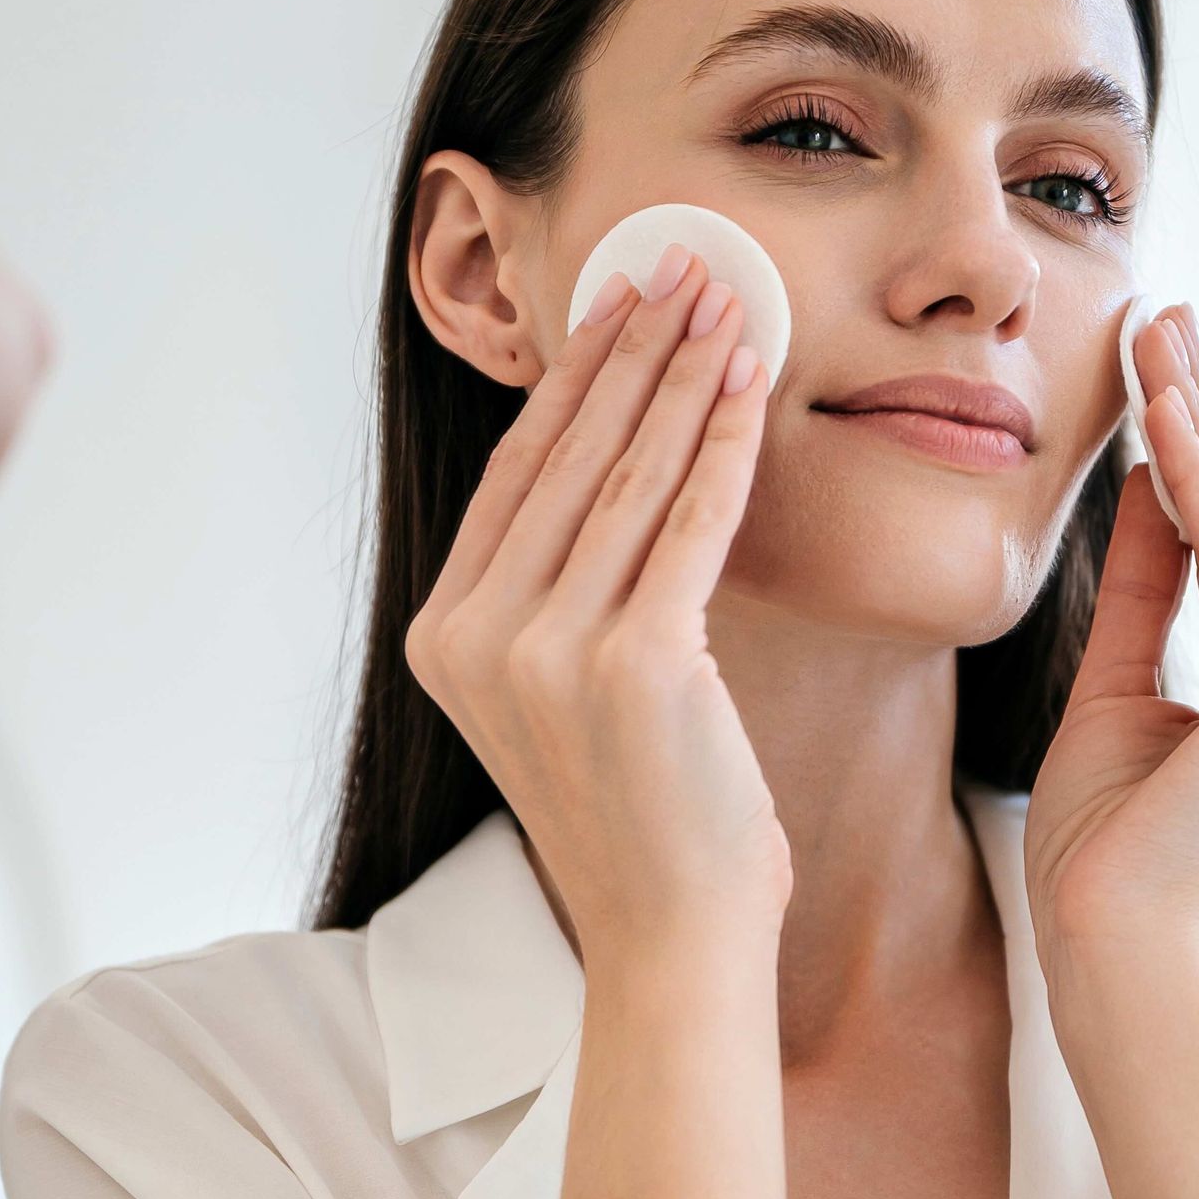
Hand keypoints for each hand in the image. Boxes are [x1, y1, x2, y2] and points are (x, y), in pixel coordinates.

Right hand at [403, 247, 789, 960]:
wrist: (673, 937)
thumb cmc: (643, 820)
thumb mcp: (565, 696)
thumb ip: (558, 595)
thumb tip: (610, 462)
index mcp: (445, 638)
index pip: (518, 475)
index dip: (573, 377)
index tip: (620, 301)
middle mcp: (479, 637)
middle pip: (570, 457)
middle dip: (634, 347)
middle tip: (683, 262)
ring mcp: (548, 652)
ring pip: (631, 474)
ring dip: (685, 372)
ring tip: (725, 298)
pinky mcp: (634, 666)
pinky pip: (690, 522)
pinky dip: (726, 442)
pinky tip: (752, 383)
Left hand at [1024, 304, 1198, 975]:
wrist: (1112, 959)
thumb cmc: (1103, 862)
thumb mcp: (1112, 699)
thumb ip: (1141, 600)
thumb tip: (1141, 499)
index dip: (1192, 456)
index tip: (1156, 370)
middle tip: (1165, 315)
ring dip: (1194, 426)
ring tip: (1156, 334)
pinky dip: (1197, 488)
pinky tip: (1160, 417)